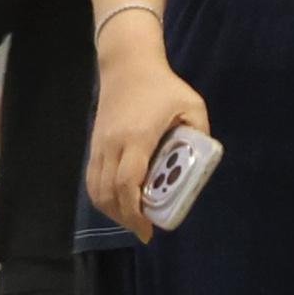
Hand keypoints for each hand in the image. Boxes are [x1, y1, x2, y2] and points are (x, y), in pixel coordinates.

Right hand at [82, 61, 210, 242]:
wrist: (126, 64)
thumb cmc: (162, 86)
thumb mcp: (192, 105)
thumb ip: (200, 134)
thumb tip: (201, 165)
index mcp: (137, 137)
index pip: (129, 183)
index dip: (136, 212)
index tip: (150, 229)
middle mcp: (113, 144)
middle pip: (109, 193)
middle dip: (125, 218)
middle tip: (144, 230)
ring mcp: (99, 144)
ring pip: (96, 189)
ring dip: (111, 211)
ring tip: (131, 219)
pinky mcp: (94, 143)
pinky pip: (92, 178)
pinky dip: (102, 197)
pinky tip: (118, 202)